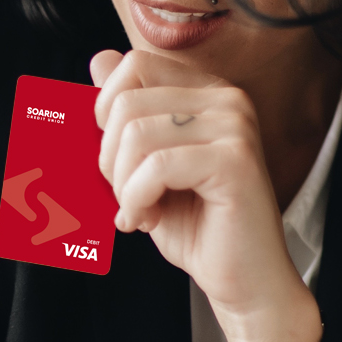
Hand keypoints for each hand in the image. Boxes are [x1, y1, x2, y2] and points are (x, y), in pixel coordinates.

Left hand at [90, 48, 320, 341]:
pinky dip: (136, 199)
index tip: (117, 158)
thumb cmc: (194, 225)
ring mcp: (235, 125)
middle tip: (126, 195)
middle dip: (109, 157)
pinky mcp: (235, 159)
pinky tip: (147, 220)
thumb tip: (98, 60)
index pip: (134, 64)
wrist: (243, 281)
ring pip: (135, 134)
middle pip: (126, 101)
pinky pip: (156, 167)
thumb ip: (125, 115)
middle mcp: (226, 98)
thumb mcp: (145, 164)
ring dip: (122, 184)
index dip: (106, 110)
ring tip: (141, 210)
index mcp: (206, 91)